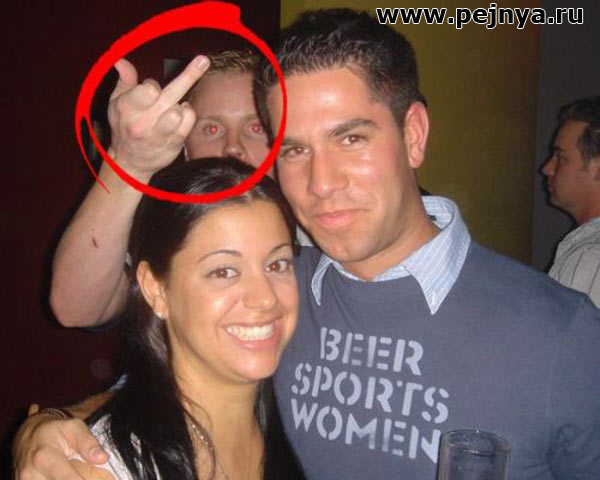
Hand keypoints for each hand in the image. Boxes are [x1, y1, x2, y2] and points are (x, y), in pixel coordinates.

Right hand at [14, 414, 109, 479]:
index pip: (67, 479)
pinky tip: (70, 474)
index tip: (100, 479)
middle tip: (88, 473)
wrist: (28, 435)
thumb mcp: (74, 427)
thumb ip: (88, 443)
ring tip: (79, 472)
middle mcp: (30, 474)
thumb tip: (103, 459)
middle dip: (80, 479)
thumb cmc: (54, 430)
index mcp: (43, 457)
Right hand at [107, 55, 209, 180]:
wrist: (129, 162)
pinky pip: (188, 122)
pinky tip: (181, 115)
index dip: (152, 87)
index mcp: (126, 109)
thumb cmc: (125, 126)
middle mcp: (141, 123)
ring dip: (179, 105)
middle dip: (189, 75)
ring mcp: (158, 135)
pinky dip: (188, 114)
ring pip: (179, 110)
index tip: (150, 92)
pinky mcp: (173, 143)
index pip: (148, 88)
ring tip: (172, 109)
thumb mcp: (117, 102)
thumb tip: (121, 61)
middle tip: (204, 60)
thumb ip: (124, 81)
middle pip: (170, 94)